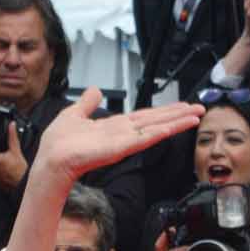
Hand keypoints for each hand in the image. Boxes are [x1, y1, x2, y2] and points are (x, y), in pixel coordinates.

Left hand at [35, 86, 203, 180]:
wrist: (51, 160)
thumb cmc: (59, 144)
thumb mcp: (74, 114)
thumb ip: (87, 103)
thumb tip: (94, 90)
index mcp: (113, 127)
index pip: (145, 117)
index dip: (163, 111)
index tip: (181, 106)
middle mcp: (122, 134)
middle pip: (156, 122)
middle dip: (178, 115)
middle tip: (199, 109)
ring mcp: (123, 142)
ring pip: (155, 129)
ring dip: (176, 122)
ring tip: (196, 116)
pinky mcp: (120, 148)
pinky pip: (143, 139)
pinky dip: (159, 133)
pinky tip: (174, 127)